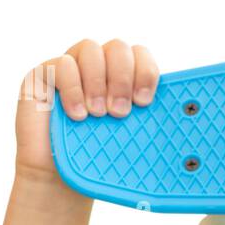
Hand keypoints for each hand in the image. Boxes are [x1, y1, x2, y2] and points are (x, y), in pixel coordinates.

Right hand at [15, 38, 160, 182]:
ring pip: (90, 48)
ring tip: (98, 113)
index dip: (146, 71)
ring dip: (98, 81)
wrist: (59, 178)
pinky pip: (61, 64)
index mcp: (121, 75)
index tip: (144, 102)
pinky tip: (78, 114)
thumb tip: (182, 111)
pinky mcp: (41, 76)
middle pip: (117, 47)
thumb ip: (149, 118)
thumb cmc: (96, 155)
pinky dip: (73, 89)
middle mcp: (96, 66)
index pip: (140, 53)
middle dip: (123, 77)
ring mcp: (68, 67)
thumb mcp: (128, 135)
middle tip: (120, 111)